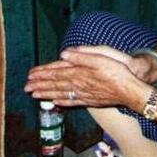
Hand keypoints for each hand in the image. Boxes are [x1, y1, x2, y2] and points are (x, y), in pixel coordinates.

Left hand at [24, 47, 147, 107]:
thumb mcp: (100, 57)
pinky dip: (61, 102)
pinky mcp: (90, 101)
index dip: (42, 74)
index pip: (56, 73)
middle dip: (40, 85)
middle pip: (55, 84)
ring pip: (60, 94)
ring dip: (46, 94)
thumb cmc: (118, 72)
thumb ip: (81, 55)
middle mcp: (79, 85)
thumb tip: (63, 54)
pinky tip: (55, 103)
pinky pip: (72, 101)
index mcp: (80, 72)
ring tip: (34, 95)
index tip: (30, 75)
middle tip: (26, 87)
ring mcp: (84, 94)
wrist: (131, 90)